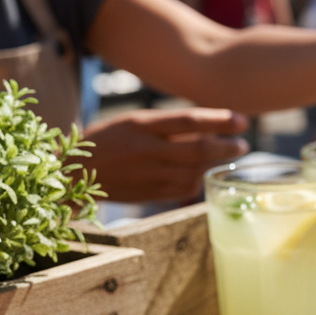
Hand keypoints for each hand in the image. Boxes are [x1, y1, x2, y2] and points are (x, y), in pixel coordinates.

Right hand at [82, 108, 248, 202]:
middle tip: (243, 145)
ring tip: (227, 158)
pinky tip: (201, 174)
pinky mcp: (147, 194)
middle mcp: (146, 150)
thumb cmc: (107, 140)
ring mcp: (147, 175)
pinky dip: (197, 181)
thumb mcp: (133, 122)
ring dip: (215, 166)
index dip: (220, 121)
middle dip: (226, 148)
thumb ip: (167, 126)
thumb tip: (208, 129)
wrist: (72, 172)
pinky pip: (182, 189)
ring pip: (194, 171)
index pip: (189, 120)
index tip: (242, 121)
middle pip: (198, 149)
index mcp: (141, 125)